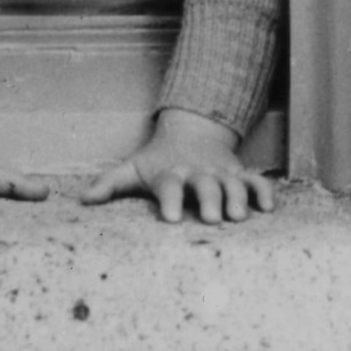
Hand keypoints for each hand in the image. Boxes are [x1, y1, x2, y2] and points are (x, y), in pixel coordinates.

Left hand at [82, 108, 275, 223]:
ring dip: (236, 198)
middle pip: (204, 184)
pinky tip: (269, 208)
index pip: (168, 186)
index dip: (168, 200)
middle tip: (211, 218)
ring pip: (232, 184)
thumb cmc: (158, 161)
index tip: (168, 219)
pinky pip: (257, 181)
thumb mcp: (133, 169)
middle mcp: (197, 173)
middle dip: (208, 200)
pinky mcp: (240, 174)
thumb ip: (109, 184)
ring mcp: (221, 174)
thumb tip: (82, 200)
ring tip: (238, 216)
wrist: (190, 132)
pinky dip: (264, 191)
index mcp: (170, 174)